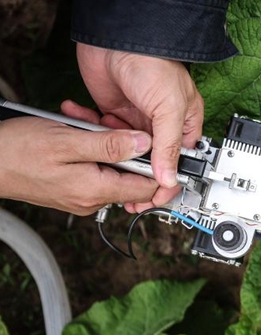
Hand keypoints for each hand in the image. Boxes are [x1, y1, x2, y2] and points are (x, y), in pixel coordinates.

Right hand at [0, 116, 158, 214]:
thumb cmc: (16, 151)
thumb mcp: (67, 140)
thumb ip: (109, 145)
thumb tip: (145, 145)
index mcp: (96, 190)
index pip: (148, 188)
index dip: (157, 165)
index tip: (154, 142)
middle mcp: (92, 199)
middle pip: (129, 174)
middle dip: (123, 145)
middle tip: (102, 123)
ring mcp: (82, 196)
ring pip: (110, 167)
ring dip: (101, 142)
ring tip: (79, 122)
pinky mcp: (72, 189)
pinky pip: (93, 167)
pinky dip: (88, 148)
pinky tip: (72, 131)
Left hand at [74, 43, 203, 210]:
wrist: (118, 40)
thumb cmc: (154, 64)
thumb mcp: (168, 108)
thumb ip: (168, 146)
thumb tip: (169, 178)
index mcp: (183, 124)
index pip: (179, 162)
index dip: (168, 182)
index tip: (154, 197)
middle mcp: (160, 125)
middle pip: (153, 162)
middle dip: (140, 179)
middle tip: (130, 196)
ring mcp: (136, 122)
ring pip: (127, 153)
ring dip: (115, 160)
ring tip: (106, 170)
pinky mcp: (113, 114)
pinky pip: (105, 135)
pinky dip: (96, 136)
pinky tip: (92, 136)